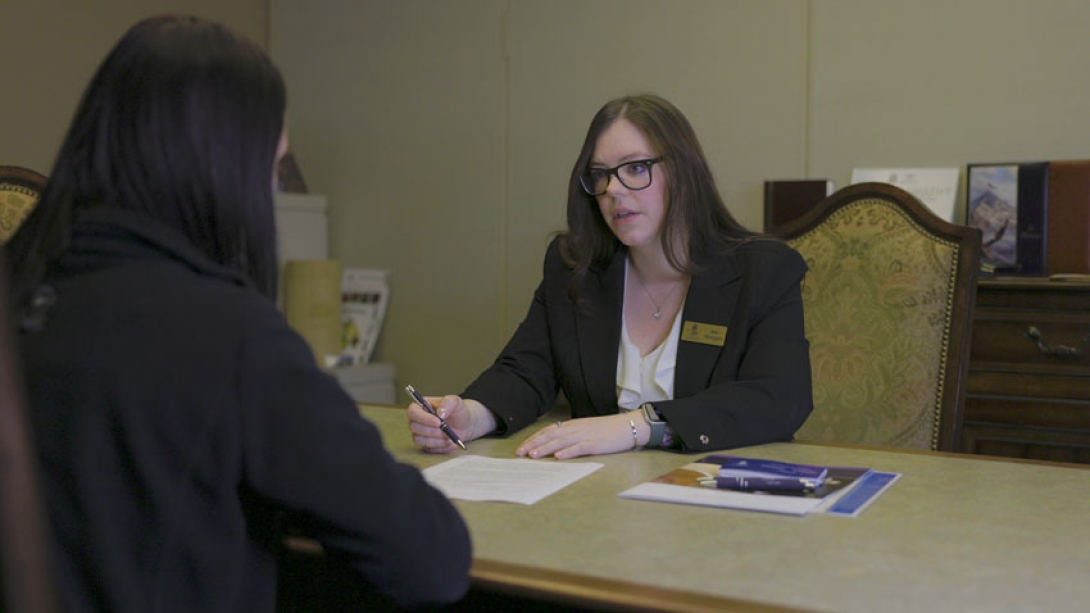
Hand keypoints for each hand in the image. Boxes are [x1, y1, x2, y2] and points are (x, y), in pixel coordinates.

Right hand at [407, 395, 493, 452]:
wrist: (466, 424)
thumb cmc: (459, 411)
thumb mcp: (456, 402)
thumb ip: (448, 402)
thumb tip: (440, 412)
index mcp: (422, 406)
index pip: (413, 412)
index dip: (423, 418)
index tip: (438, 422)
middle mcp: (418, 420)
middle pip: (414, 427)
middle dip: (432, 430)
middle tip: (446, 429)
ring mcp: (420, 433)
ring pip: (420, 440)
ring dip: (437, 440)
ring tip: (450, 436)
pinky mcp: (426, 444)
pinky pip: (429, 449)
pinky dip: (442, 447)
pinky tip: (451, 442)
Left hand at [516, 413, 648, 459]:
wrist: (629, 426)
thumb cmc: (608, 429)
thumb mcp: (587, 429)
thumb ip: (572, 435)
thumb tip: (556, 444)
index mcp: (573, 425)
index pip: (549, 430)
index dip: (535, 438)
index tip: (522, 447)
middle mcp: (576, 428)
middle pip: (551, 435)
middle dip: (534, 444)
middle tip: (520, 453)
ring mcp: (586, 435)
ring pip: (561, 442)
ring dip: (546, 448)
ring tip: (533, 455)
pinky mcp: (596, 444)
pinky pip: (579, 448)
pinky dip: (568, 452)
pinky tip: (558, 457)